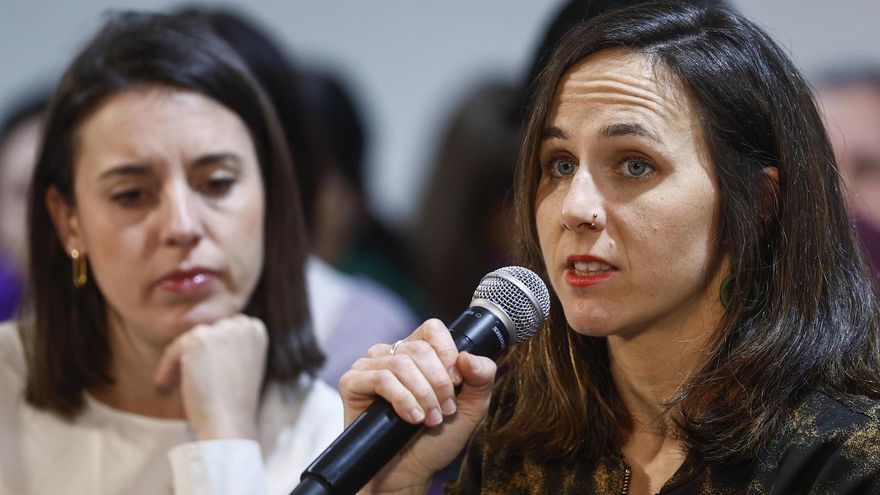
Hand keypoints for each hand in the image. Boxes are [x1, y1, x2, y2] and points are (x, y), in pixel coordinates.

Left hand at [153, 314, 268, 439]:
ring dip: (178, 361)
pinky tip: (164, 388)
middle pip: (206, 329)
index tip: (201, 369)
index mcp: (255, 329)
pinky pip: (173, 349)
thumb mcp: (241, 365)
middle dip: (193, 352)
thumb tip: (201, 334)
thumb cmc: (234, 403)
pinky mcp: (199, 341)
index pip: (225, 326)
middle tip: (183, 376)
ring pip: (188, 339)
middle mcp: (241, 325)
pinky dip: (166, 369)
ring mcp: (221, 331)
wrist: (229, 425)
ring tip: (171, 384)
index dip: (211, 347)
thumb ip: (229, 345)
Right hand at [338, 319, 496, 493]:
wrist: (409, 473)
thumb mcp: (471, 408)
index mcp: (418, 353)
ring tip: (429, 419)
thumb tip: (467, 356)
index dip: (448, 355)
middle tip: (443, 411)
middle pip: (419, 348)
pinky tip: (410, 418)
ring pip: (400, 362)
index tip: (457, 385)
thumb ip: (482, 378)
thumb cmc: (436, 440)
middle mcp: (392, 354)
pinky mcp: (352, 382)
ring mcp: (370, 366)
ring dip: (422, 395)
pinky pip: (380, 378)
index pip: (432, 329)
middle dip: (438, 383)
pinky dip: (402, 399)